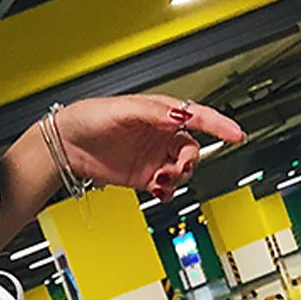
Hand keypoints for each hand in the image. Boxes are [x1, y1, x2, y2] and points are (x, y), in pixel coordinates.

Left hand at [57, 95, 244, 201]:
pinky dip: (168, 191)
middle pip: (192, 149)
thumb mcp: (123, 109)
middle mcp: (159, 135)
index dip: (219, 125)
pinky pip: (166, 186)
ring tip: (162, 179)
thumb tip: (180, 117)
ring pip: (181, 169)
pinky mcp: (142, 177)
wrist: (65, 145)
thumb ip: (154, 113)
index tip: (236, 134)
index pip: (197, 117)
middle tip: (176, 167)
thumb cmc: (88, 118)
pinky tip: (160, 190)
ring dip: (178, 176)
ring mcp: (151, 157)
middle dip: (190, 160)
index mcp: (160, 113)